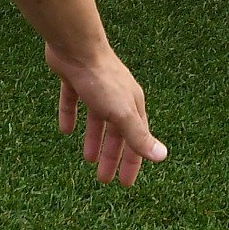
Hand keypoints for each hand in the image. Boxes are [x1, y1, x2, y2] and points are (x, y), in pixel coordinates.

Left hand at [47, 41, 162, 186]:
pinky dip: (71, 117)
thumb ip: (139, 136)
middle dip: (111, 156)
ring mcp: (96, 87)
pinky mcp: (75, 79)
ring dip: (94, 139)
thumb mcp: (122, 113)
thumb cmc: (102, 79)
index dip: (132, 162)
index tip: (126, 184)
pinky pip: (74, 102)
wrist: (76, 46)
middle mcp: (117, 96)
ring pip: (97, 119)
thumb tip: (163, 157)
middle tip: (103, 179)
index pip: (136, 139)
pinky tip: (65, 130)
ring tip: (87, 159)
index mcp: (131, 104)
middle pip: (116, 132)